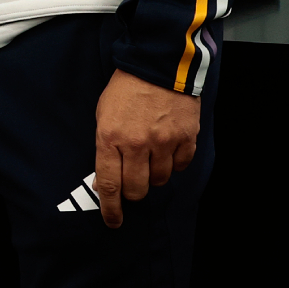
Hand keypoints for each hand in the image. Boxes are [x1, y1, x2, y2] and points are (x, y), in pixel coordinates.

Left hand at [93, 68, 199, 227]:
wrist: (156, 66)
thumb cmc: (125, 90)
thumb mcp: (103, 115)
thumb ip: (105, 148)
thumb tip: (106, 181)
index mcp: (110, 138)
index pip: (109, 185)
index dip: (111, 209)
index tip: (113, 221)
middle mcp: (136, 144)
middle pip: (136, 190)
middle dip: (133, 191)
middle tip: (132, 181)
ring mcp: (163, 142)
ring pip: (159, 180)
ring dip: (153, 175)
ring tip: (149, 155)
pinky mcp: (185, 139)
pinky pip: (179, 166)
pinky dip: (173, 163)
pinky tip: (167, 148)